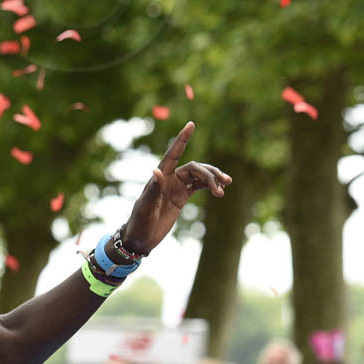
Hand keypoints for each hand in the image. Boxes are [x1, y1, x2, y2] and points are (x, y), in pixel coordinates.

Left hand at [120, 123, 231, 254]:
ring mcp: (176, 188)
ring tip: (224, 189)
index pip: (172, 154)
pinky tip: (219, 190)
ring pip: (199, 176)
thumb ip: (153, 190)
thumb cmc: (139, 223)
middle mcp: (168, 179)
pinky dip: (210, 185)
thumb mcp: (145, 208)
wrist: (140, 239)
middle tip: (222, 186)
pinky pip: (198, 186)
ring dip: (213, 180)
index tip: (191, 124)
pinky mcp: (181, 197)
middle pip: (194, 168)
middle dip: (210, 174)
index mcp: (159, 178)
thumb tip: (156, 170)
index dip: (182, 139)